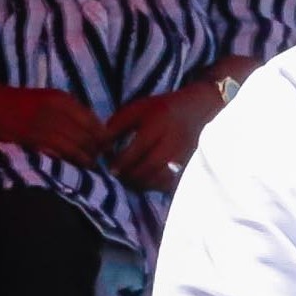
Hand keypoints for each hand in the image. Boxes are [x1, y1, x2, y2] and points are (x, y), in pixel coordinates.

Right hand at [0, 85, 107, 166]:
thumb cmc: (22, 102)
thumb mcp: (50, 99)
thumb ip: (71, 112)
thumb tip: (95, 130)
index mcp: (63, 99)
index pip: (93, 121)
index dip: (103, 136)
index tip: (107, 146)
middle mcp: (57, 110)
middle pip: (87, 134)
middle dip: (97, 149)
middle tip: (100, 159)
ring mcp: (44, 123)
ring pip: (75, 144)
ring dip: (86, 157)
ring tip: (90, 165)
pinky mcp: (31, 137)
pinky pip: (57, 150)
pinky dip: (69, 159)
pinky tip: (74, 164)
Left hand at [105, 82, 221, 191]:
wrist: (195, 109)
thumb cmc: (160, 108)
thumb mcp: (136, 109)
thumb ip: (116, 126)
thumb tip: (101, 147)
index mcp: (159, 122)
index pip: (139, 148)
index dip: (122, 162)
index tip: (110, 168)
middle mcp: (173, 139)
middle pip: (150, 166)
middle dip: (130, 175)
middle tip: (118, 176)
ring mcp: (183, 153)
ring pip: (161, 177)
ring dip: (142, 183)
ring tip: (129, 180)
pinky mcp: (188, 163)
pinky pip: (171, 182)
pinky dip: (156, 186)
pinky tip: (145, 181)